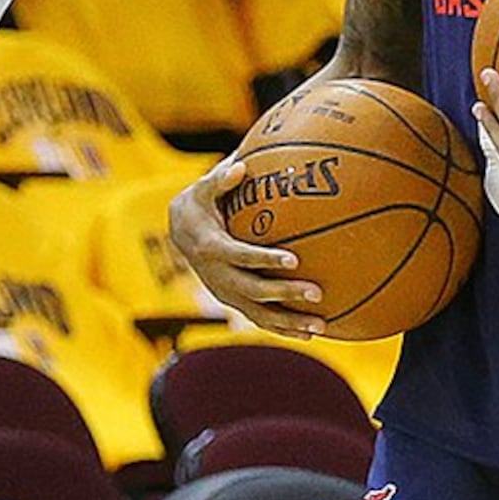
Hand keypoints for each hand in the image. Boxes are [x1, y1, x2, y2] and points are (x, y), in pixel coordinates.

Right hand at [164, 159, 329, 338]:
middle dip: (285, 294)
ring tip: (321, 325)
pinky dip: (283, 329)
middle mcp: (217, 276)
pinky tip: (309, 334)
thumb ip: (220, 179)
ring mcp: (225, 293)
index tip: (294, 259)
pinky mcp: (233, 301)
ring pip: (259, 313)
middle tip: (317, 293)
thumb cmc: (198, 204)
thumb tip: (241, 165)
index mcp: (211, 248)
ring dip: (289, 322)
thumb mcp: (202, 189)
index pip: (242, 256)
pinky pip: (259, 319)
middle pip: (254, 290)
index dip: (266, 259)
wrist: (178, 233)